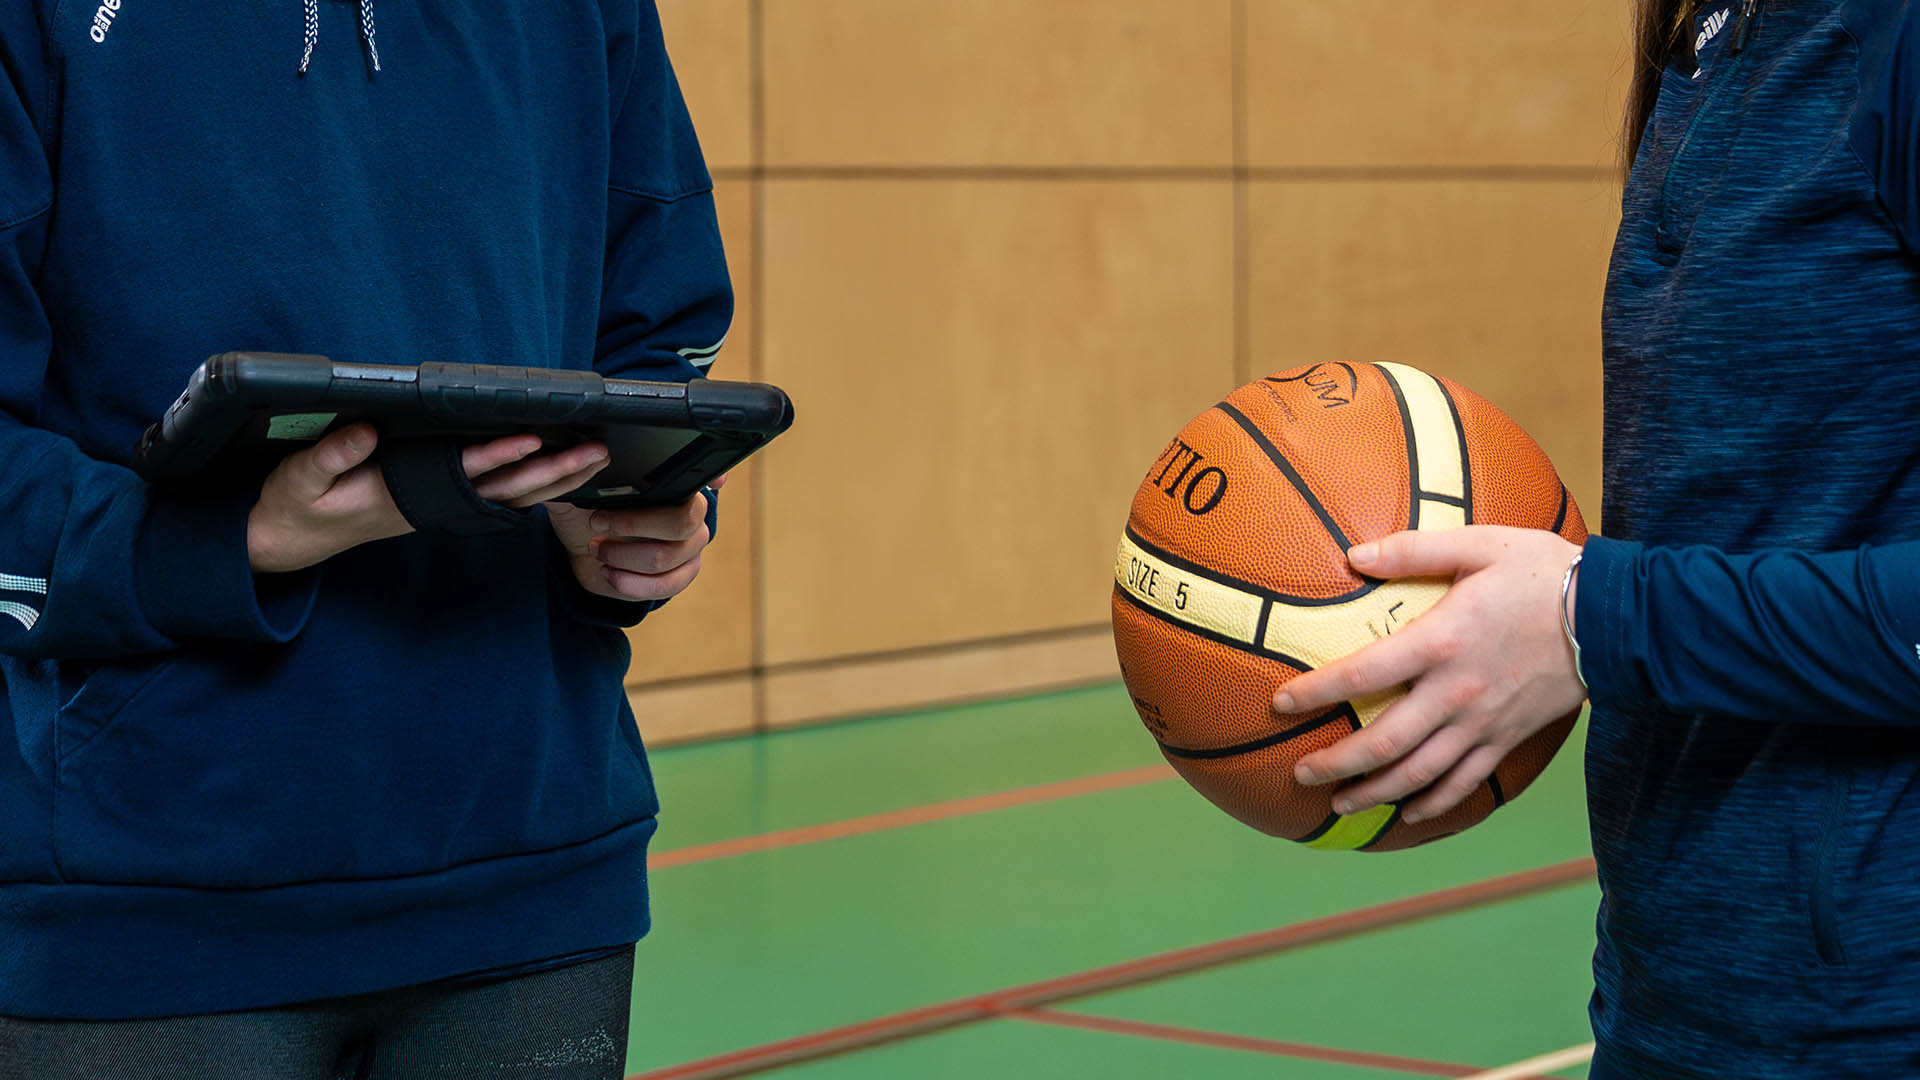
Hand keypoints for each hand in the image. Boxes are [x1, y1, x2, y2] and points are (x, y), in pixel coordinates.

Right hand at [247, 424, 611, 572]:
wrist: (294, 538)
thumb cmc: (296, 504)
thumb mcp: (299, 479)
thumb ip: (331, 456)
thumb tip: (366, 431)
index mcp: (404, 495)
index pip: (461, 472)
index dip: (497, 454)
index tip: (531, 438)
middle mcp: (434, 504)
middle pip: (505, 487)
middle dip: (552, 470)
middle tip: (594, 451)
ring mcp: (442, 507)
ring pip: (512, 495)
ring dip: (556, 479)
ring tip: (595, 459)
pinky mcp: (443, 503)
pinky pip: (500, 496)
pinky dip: (535, 486)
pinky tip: (563, 475)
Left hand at [545, 473, 722, 601]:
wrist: (585, 545)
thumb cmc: (589, 510)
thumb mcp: (583, 484)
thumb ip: (590, 466)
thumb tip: (593, 451)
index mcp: (678, 484)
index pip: (697, 480)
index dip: (709, 480)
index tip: (693, 481)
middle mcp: (693, 515)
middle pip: (681, 523)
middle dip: (631, 525)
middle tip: (597, 522)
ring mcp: (691, 548)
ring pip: (664, 557)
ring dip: (621, 556)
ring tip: (597, 548)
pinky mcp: (681, 576)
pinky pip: (663, 585)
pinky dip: (629, 582)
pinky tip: (609, 572)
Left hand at [1276, 526, 1586, 823]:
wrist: (1616, 617)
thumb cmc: (1543, 573)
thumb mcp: (1479, 545)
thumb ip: (1413, 550)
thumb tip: (1352, 554)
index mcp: (1442, 642)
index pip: (1364, 675)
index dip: (1318, 693)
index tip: (1281, 703)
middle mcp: (1457, 693)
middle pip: (1384, 744)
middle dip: (1336, 764)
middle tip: (1300, 772)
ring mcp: (1483, 724)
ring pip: (1419, 774)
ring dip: (1375, 793)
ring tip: (1338, 803)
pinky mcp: (1508, 740)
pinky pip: (1465, 783)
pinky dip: (1434, 804)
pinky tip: (1409, 814)